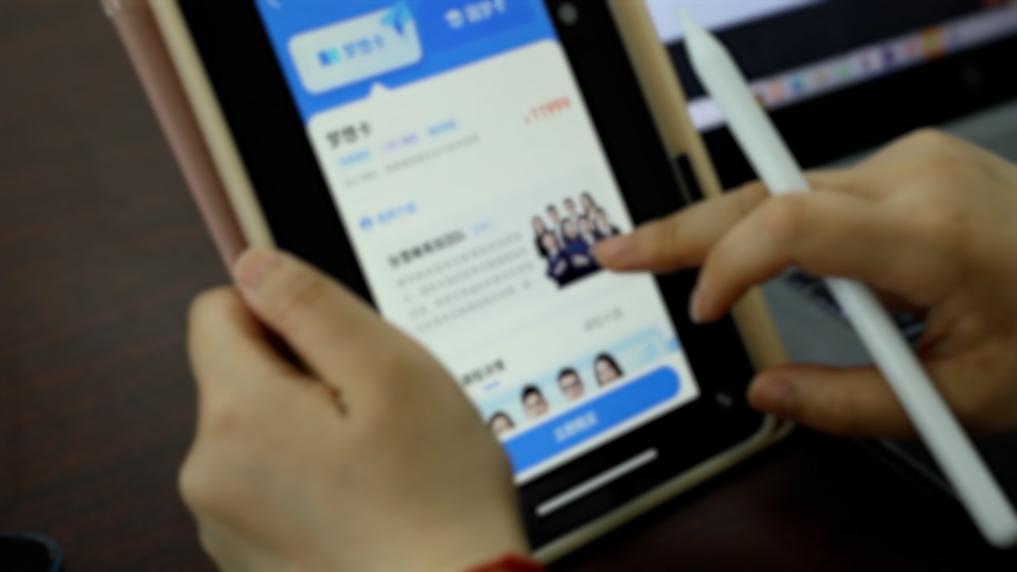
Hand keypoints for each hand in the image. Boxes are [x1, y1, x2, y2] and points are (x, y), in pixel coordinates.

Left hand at [182, 249, 526, 570]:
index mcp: (237, 415)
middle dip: (305, 372)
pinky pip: (268, 479)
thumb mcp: (389, 370)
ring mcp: (224, 521)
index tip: (337, 340)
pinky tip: (365, 495)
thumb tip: (255, 265)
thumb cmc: (435, 499)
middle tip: (375, 409)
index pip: (216, 310)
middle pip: (239, 371)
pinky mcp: (248, 553)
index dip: (281, 308)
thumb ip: (312, 305)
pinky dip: (310, 474)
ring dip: (310, 425)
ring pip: (259, 427)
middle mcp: (209, 472)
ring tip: (376, 458)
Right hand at [596, 130, 1016, 436]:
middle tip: (621, 250)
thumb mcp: (960, 397)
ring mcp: (910, 159)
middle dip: (682, 228)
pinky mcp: (907, 159)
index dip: (725, 264)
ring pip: (784, 191)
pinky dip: (778, 225)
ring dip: (730, 231)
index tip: (701, 310)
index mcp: (931, 238)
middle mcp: (913, 178)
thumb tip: (764, 393)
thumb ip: (850, 404)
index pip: (789, 224)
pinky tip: (766, 254)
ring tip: (683, 264)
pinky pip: (816, 190)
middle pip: (764, 195)